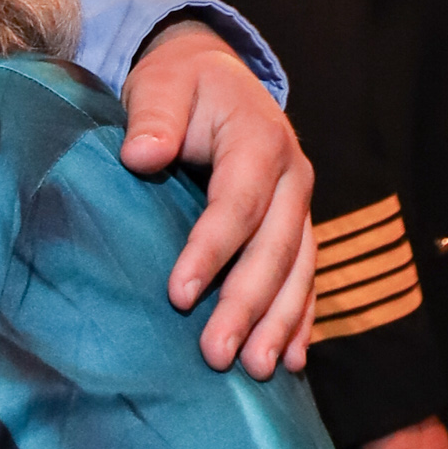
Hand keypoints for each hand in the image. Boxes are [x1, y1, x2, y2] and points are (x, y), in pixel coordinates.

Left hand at [118, 21, 315, 378]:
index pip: (238, 205)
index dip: (211, 251)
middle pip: (275, 249)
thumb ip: (153, 116)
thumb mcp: (162, 85)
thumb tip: (141, 154)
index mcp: (260, 142)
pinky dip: (300, 320)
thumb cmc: (180, 85)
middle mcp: (293, 177)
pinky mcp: (296, 227)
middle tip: (218, 355)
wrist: (215, 77)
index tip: (177, 295)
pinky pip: (306, 278)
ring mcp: (300, 205)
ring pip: (298, 271)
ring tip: (256, 371)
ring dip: (279, 324)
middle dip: (248, 305)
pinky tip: (290, 361)